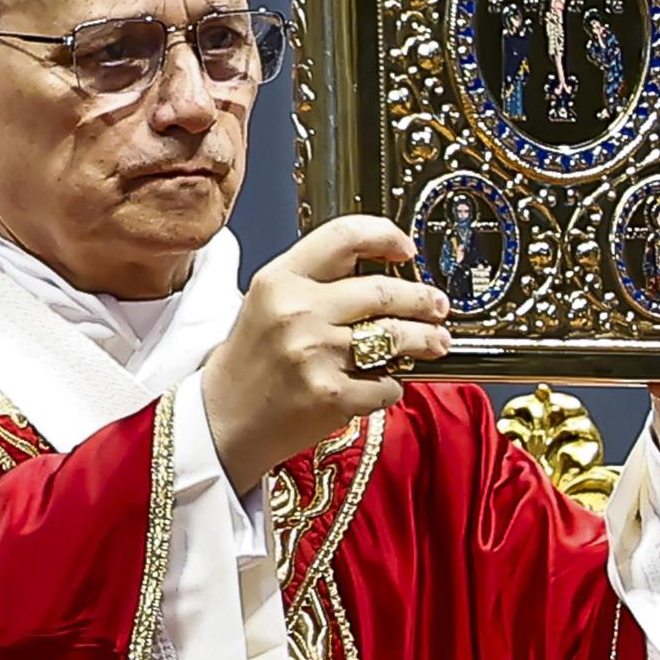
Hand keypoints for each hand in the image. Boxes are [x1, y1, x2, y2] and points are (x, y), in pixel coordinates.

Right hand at [202, 215, 450, 492]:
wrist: (221, 423)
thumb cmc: (250, 364)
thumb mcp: (268, 304)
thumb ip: (317, 282)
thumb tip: (383, 269)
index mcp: (279, 280)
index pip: (345, 237)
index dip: (386, 236)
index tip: (407, 249)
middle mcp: (297, 312)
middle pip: (383, 291)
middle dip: (423, 299)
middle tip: (437, 306)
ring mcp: (315, 355)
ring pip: (394, 337)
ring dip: (425, 340)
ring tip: (435, 342)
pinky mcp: (331, 396)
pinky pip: (386, 385)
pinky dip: (392, 386)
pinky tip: (383, 385)